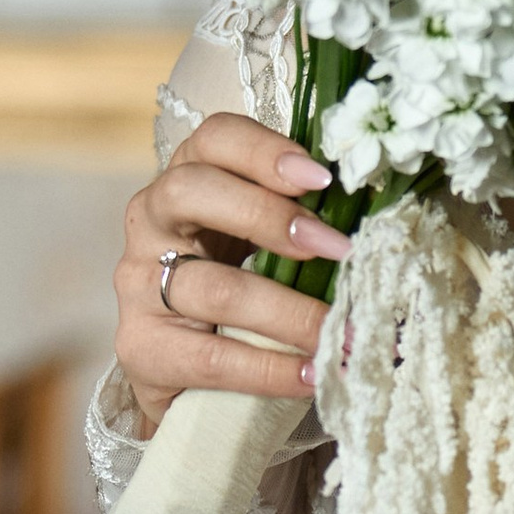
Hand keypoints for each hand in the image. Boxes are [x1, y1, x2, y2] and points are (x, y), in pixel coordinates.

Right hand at [114, 114, 350, 430]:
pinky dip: (269, 368)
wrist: (182, 374)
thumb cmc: (237, 291)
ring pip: (212, 287)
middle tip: (337, 249)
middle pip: (193, 192)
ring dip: (289, 311)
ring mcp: (139, 285)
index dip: (265, 151)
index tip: (322, 178)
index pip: (214, 140)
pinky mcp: (142, 348)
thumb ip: (298, 221)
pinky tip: (311, 374)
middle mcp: (151, 221)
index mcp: (188, 179)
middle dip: (270, 216)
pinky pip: (210, 357)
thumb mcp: (260, 243)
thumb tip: (374, 225)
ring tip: (339, 332)